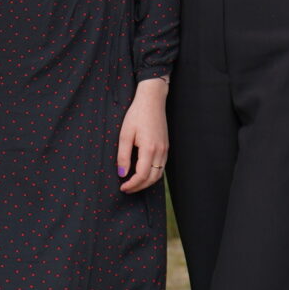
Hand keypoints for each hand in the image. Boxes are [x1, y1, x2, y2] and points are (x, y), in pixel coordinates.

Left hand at [117, 79, 168, 193]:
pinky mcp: (166, 147)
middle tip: (126, 189)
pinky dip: (153, 174)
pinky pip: (161, 167)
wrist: (152, 100)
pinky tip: (143, 173)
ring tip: (133, 183)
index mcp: (149, 149)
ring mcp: (165, 149)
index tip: (122, 187)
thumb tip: (122, 174)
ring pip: (158, 174)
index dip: (132, 185)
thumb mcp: (125, 134)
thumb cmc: (136, 115)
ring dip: (146, 182)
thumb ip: (123, 156)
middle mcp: (160, 152)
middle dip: (139, 187)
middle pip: (152, 178)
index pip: (142, 175)